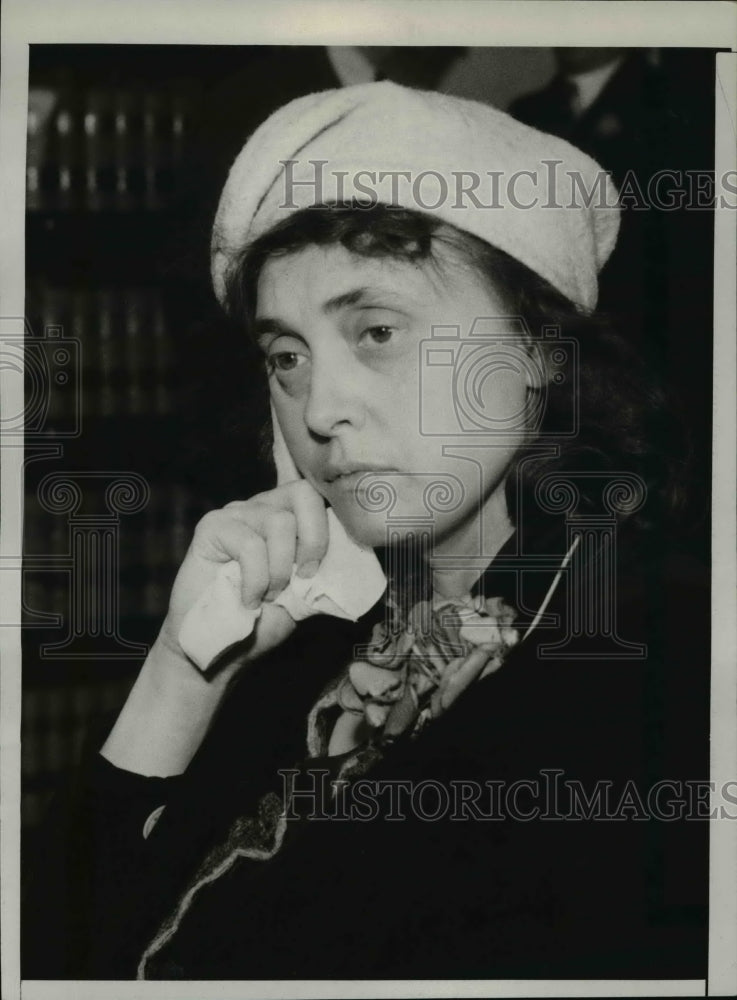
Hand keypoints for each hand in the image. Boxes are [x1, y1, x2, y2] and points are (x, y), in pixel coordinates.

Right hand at [158, 479, 329, 673]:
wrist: (220, 647)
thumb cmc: (262, 620)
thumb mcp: (304, 595)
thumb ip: (323, 570)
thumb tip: (349, 558)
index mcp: (288, 517)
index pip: (317, 493)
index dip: (327, 527)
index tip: (316, 569)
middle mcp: (262, 506)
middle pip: (304, 494)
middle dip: (313, 540)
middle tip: (301, 578)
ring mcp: (236, 513)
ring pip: (279, 522)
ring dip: (280, 570)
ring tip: (267, 595)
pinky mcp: (212, 527)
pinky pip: (250, 544)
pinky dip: (256, 580)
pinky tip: (248, 599)